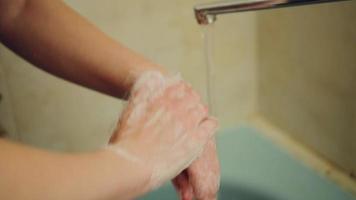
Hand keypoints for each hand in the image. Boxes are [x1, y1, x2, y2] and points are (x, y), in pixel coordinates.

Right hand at [108, 71, 217, 192]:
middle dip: (191, 101)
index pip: (178, 86)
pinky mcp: (197, 138)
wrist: (133, 163)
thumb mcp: (131, 110)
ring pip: (201, 109)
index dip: (181, 91)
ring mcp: (188, 122)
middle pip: (191, 96)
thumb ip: (142, 93)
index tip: (181, 94)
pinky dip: (210, 124)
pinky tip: (207, 128)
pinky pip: (211, 125)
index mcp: (160, 98)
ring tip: (197, 119)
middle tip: (189, 108)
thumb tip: (150, 78)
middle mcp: (176, 106)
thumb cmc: (126, 141)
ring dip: (199, 112)